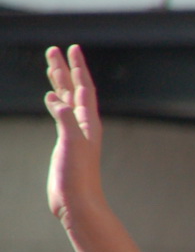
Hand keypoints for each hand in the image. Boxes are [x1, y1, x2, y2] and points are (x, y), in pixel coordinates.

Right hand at [44, 45, 109, 228]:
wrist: (77, 202)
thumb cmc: (77, 176)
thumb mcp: (71, 143)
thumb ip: (65, 119)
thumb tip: (54, 98)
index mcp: (88, 123)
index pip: (83, 88)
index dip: (78, 68)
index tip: (73, 49)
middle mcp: (84, 125)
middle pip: (73, 89)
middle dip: (64, 69)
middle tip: (55, 49)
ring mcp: (75, 133)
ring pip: (66, 100)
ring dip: (59, 82)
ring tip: (51, 65)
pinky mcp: (66, 143)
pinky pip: (60, 115)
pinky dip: (55, 102)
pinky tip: (50, 96)